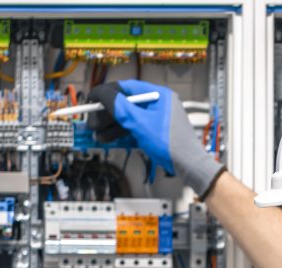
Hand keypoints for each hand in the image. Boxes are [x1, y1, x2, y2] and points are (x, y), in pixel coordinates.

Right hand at [87, 79, 224, 197]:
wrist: (189, 166)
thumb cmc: (171, 144)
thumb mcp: (141, 123)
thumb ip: (121, 108)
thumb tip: (103, 94)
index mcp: (159, 95)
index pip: (128, 87)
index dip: (107, 92)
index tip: (92, 98)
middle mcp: (159, 104)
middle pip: (127, 104)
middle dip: (108, 114)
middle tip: (92, 121)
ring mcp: (158, 119)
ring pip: (130, 118)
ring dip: (113, 126)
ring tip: (98, 135)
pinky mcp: (156, 132)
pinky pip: (135, 129)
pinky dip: (123, 134)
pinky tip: (110, 139)